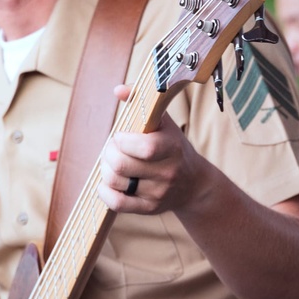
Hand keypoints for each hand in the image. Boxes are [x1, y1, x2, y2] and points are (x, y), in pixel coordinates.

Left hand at [96, 85, 204, 214]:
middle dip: (108, 153)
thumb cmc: (172, 145)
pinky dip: (105, 191)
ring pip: (116, 182)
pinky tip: (106, 182)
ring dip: (105, 169)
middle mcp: (168, 172)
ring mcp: (158, 193)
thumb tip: (118, 90)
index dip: (123, 140)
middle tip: (111, 148)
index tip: (120, 135)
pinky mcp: (149, 208)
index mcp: (172, 147)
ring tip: (111, 162)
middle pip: (122, 165)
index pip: (145, 148)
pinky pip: (117, 203)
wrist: (193, 184)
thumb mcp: (163, 121)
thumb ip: (140, 102)